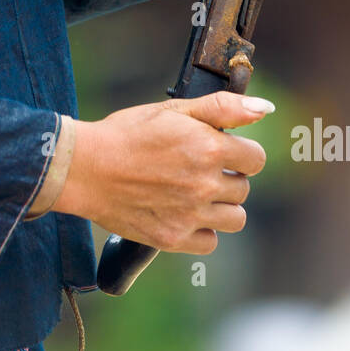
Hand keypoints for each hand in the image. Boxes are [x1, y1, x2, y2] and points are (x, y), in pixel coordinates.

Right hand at [53, 91, 270, 252]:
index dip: (240, 153)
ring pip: (235, 219)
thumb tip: (264, 108)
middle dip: (227, 178)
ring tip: (194, 194)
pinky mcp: (173, 239)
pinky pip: (210, 242)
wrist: (84, 168)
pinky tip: (183, 214)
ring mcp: (190, 214)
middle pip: (244, 189)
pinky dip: (201, 231)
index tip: (221, 151)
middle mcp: (205, 183)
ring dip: (221, 207)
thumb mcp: (174, 110)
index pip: (256, 159)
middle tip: (196, 170)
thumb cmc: (127, 133)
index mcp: (209, 148)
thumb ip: (223, 108)